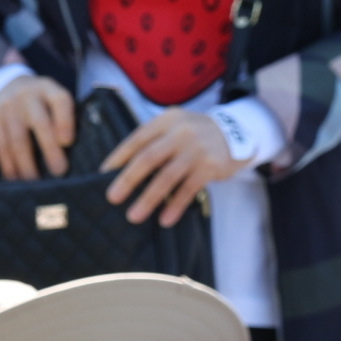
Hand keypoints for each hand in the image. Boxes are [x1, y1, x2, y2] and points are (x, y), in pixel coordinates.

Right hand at [0, 74, 76, 180]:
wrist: (8, 86)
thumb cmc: (41, 101)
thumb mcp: (53, 99)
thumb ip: (63, 117)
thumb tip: (72, 153)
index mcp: (48, 88)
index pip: (60, 101)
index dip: (65, 121)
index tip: (68, 143)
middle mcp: (28, 95)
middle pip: (38, 122)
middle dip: (49, 148)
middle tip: (58, 171)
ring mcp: (8, 107)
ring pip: (17, 139)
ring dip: (26, 164)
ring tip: (34, 182)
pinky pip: (1, 145)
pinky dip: (8, 164)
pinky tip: (15, 178)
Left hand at [103, 106, 241, 226]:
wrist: (238, 131)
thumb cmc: (195, 135)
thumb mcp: (175, 128)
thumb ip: (153, 143)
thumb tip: (120, 173)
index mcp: (167, 121)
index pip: (137, 139)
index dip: (118, 158)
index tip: (102, 176)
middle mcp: (181, 132)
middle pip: (148, 158)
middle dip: (128, 180)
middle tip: (112, 198)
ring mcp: (197, 149)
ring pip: (167, 176)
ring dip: (148, 198)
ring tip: (133, 216)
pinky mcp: (210, 165)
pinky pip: (188, 189)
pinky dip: (175, 205)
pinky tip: (165, 219)